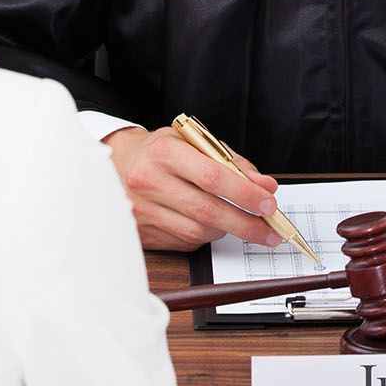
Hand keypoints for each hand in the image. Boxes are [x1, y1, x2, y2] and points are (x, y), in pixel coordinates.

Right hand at [103, 126, 282, 251]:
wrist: (114, 164)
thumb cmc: (161, 151)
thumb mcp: (194, 143)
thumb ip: (232, 163)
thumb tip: (265, 186)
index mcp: (164, 151)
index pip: (212, 176)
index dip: (244, 193)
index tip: (268, 204)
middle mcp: (149, 181)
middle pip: (207, 210)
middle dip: (246, 224)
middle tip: (270, 231)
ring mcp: (142, 210)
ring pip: (197, 231)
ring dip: (227, 230)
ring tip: (241, 223)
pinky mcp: (141, 233)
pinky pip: (184, 242)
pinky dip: (205, 236)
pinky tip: (210, 225)